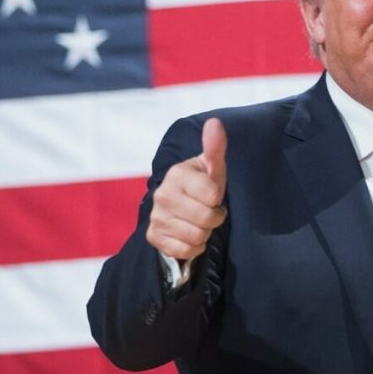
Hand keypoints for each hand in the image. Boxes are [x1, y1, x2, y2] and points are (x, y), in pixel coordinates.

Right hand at [146, 118, 227, 259]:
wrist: (181, 207)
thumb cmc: (202, 185)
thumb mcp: (212, 167)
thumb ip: (215, 147)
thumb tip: (215, 122)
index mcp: (177, 174)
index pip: (213, 195)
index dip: (218, 198)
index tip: (212, 194)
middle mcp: (162, 195)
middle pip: (207, 219)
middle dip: (214, 218)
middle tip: (207, 210)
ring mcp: (156, 217)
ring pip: (197, 237)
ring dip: (204, 232)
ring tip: (198, 221)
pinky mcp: (154, 237)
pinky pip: (185, 250)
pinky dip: (193, 246)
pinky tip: (189, 233)